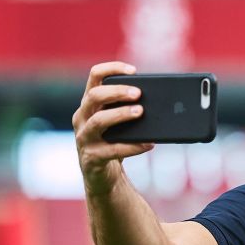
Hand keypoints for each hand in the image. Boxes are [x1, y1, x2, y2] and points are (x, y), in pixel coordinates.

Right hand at [72, 61, 151, 195]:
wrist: (103, 176)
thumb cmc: (114, 142)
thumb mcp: (119, 122)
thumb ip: (131, 108)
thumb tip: (163, 100)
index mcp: (90, 104)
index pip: (95, 76)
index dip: (112, 69)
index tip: (133, 70)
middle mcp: (82, 117)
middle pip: (94, 96)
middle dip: (117, 92)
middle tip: (139, 93)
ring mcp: (84, 138)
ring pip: (98, 121)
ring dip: (120, 114)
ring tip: (140, 112)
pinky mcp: (92, 157)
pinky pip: (112, 150)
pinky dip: (132, 147)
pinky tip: (148, 144)